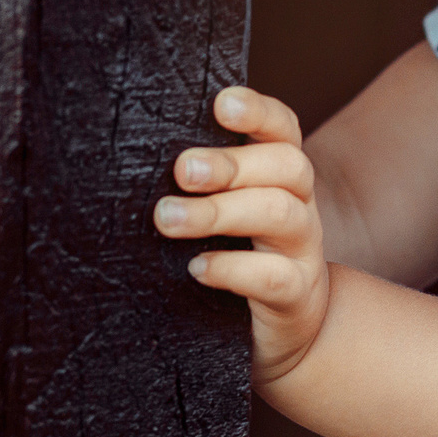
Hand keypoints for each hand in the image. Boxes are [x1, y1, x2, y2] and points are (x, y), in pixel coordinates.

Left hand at [158, 86, 329, 383]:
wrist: (286, 333)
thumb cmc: (238, 257)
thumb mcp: (227, 210)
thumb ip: (201, 182)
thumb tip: (133, 154)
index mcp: (281, 175)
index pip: (283, 129)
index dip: (259, 111)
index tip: (220, 103)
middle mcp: (301, 204)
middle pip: (288, 165)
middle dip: (232, 163)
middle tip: (182, 170)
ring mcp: (304, 250)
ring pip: (281, 213)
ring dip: (221, 211)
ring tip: (168, 219)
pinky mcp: (297, 296)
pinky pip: (274, 276)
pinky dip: (233, 269)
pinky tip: (196, 268)